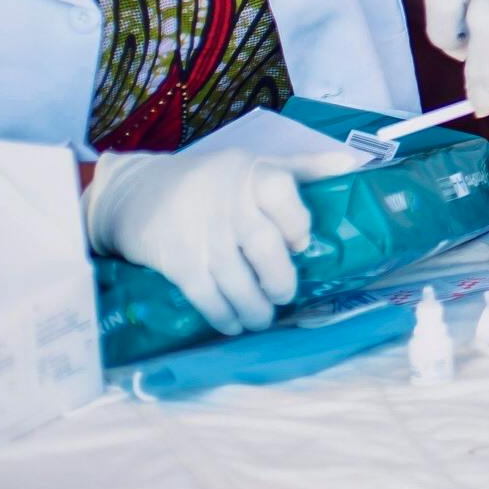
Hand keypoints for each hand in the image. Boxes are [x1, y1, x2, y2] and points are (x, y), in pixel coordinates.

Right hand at [83, 146, 356, 335]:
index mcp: (252, 175)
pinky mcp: (177, 262)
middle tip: (286, 295)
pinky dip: (222, 314)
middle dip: (278, 278)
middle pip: (262, 244)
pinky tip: (234, 325)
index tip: (301, 245)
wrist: (137, 193)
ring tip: (264, 319)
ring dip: (253, 307)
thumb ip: (304, 166)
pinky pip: (205, 294)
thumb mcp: (256, 163)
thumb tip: (352, 164)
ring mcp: (202, 236)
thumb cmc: (212, 179)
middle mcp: (228, 204)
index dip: (296, 221)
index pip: (280, 192)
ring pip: (235, 278)